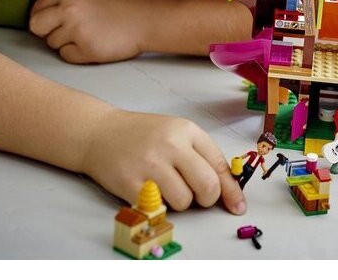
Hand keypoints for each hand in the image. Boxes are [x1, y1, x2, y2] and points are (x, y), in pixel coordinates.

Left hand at [29, 0, 150, 63]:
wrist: (149, 18)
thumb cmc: (123, 4)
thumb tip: (44, 17)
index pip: (38, 7)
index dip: (43, 16)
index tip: (51, 22)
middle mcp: (69, 10)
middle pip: (38, 26)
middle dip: (47, 31)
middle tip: (65, 32)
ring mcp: (77, 31)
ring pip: (52, 43)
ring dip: (66, 42)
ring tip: (89, 35)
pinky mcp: (86, 49)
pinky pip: (67, 56)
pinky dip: (77, 54)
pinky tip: (93, 45)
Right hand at [81, 108, 246, 214]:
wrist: (100, 132)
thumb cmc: (143, 135)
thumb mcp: (177, 133)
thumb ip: (200, 154)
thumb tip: (225, 187)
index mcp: (187, 131)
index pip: (219, 164)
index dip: (231, 190)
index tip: (237, 206)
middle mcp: (171, 145)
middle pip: (207, 186)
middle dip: (207, 199)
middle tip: (197, 197)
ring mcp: (149, 164)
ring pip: (184, 201)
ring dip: (180, 202)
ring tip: (167, 188)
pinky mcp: (129, 183)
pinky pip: (158, 208)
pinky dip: (160, 206)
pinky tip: (151, 191)